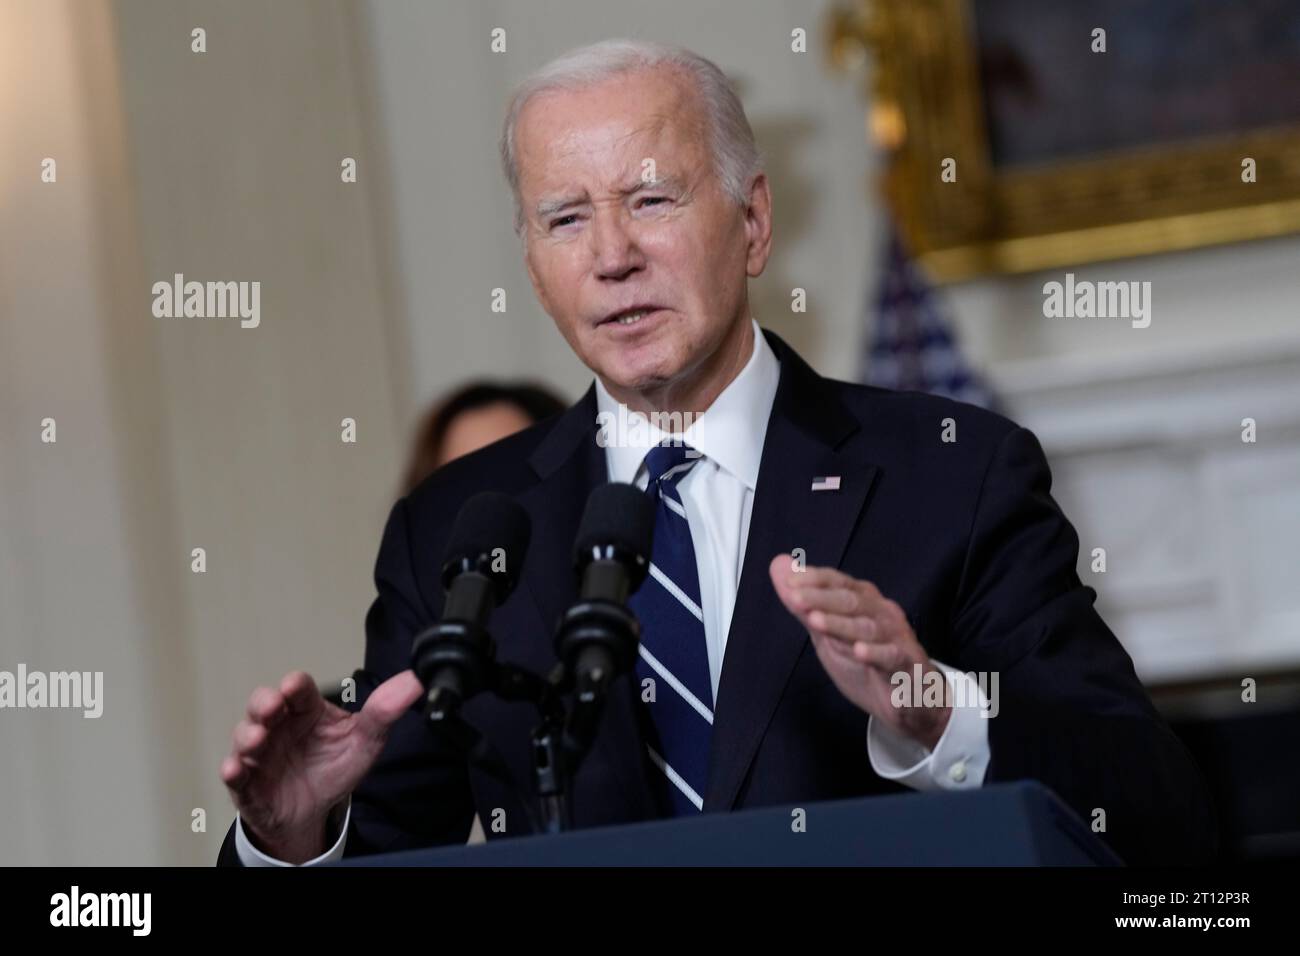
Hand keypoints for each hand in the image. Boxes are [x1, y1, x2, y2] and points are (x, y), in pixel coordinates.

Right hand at [219, 669, 422, 862]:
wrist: (314, 811)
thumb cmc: (333, 766)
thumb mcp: (364, 742)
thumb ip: (384, 712)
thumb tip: (414, 682)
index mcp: (306, 710)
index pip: (298, 689)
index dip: (294, 685)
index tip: (294, 686)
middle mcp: (279, 725)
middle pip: (263, 704)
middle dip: (264, 703)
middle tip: (272, 708)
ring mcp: (261, 753)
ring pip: (245, 735)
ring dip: (248, 735)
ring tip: (257, 741)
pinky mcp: (248, 782)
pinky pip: (234, 774)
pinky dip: (233, 770)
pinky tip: (236, 769)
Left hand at [768, 556, 950, 748]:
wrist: (912, 701)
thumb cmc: (869, 662)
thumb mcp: (828, 635)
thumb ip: (804, 604)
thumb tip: (779, 565)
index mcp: (864, 601)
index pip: (839, 583)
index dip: (815, 580)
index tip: (789, 581)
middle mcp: (882, 613)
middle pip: (851, 601)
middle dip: (821, 598)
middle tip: (794, 598)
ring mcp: (897, 638)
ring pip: (867, 628)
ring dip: (840, 624)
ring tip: (816, 620)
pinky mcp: (908, 665)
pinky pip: (892, 657)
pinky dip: (875, 654)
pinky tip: (859, 652)